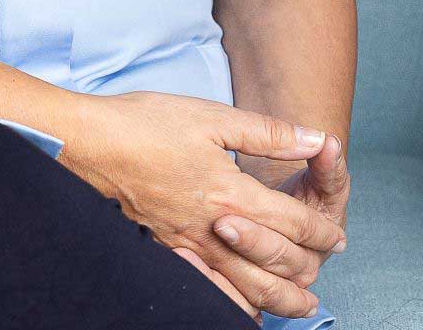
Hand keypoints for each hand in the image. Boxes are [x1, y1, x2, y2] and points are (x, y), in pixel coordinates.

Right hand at [55, 90, 338, 321]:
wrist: (86, 144)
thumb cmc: (145, 124)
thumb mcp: (211, 117)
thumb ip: (268, 133)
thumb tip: (316, 139)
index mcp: (230, 192)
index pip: (292, 223)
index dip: (321, 231)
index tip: (336, 236)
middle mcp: (213, 228)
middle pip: (275, 264)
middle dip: (308, 266)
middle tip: (326, 266)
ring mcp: (187, 245)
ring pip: (244, 288)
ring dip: (278, 299)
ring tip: (299, 305)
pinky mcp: (165, 250)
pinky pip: (208, 290)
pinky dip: (231, 303)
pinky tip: (239, 306)